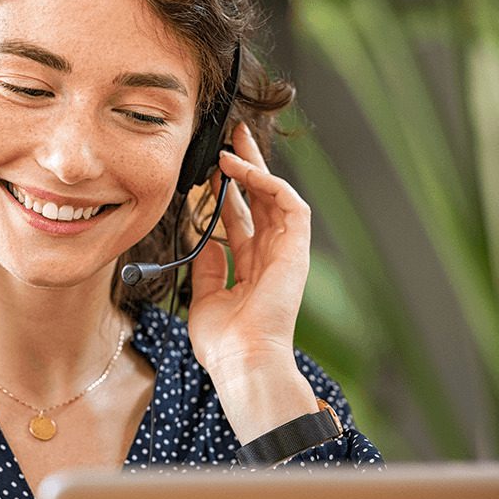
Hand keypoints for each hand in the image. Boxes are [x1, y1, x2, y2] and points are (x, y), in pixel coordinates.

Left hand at [187, 122, 316, 441]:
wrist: (242, 361)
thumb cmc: (224, 341)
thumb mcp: (206, 295)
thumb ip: (208, 263)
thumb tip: (202, 236)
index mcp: (251, 267)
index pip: (240, 218)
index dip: (225, 191)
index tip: (208, 169)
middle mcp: (271, 255)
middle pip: (259, 200)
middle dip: (245, 167)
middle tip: (230, 138)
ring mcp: (286, 251)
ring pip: (275, 195)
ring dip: (255, 167)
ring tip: (233, 143)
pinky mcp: (296, 249)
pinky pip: (287, 204)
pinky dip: (265, 182)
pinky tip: (239, 168)